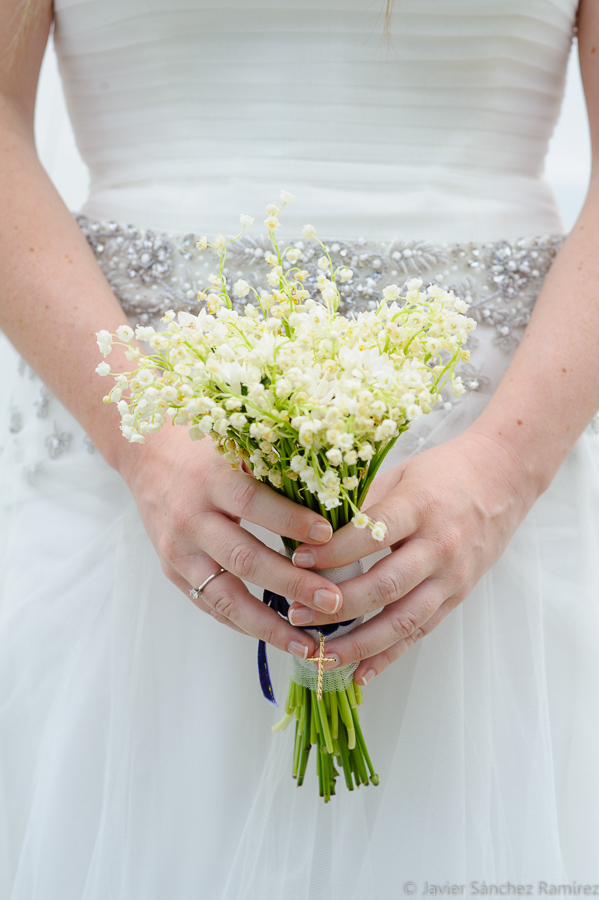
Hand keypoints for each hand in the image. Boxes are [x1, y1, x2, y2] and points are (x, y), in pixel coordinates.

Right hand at [119, 428, 346, 659]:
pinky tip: (277, 635)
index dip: (290, 520)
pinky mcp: (173, 571)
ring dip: (269, 624)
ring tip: (307, 644)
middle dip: (292, 584)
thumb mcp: (236, 446)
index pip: (252, 503)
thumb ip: (274, 472)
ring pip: (225, 596)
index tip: (329, 535)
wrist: (148, 456)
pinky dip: (244, 623)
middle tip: (333, 602)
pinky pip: (211, 605)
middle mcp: (191, 518)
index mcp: (211, 479)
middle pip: (244, 558)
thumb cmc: (206, 449)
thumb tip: (332, 497)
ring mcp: (178, 550)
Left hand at [287, 428, 539, 684]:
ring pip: (402, 621)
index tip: (298, 560)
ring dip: (359, 643)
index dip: (333, 551)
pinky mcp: (456, 597)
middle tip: (296, 613)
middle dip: (336, 605)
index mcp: (420, 508)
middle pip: (384, 586)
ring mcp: (451, 577)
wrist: (503, 479)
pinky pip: (419, 633)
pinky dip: (388, 656)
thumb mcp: (400, 474)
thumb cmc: (444, 473)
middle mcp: (438, 547)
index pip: (371, 536)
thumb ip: (363, 504)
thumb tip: (311, 530)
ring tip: (320, 655)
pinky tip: (359, 674)